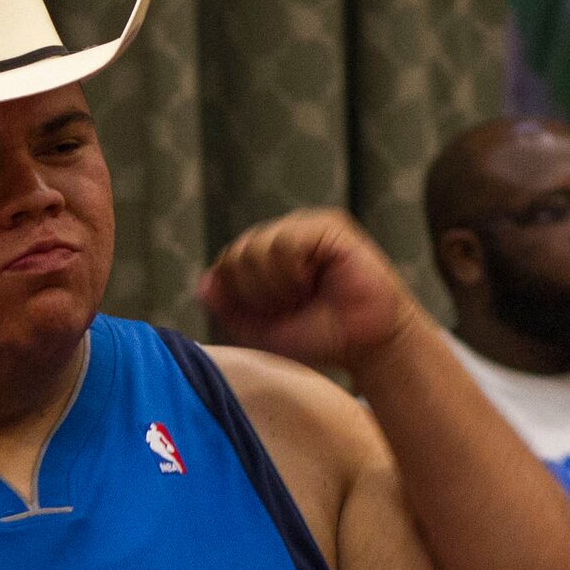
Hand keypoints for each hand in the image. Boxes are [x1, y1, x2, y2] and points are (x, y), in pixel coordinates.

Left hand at [198, 210, 426, 382]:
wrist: (366, 343)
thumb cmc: (319, 337)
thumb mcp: (261, 330)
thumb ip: (229, 309)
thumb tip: (203, 284)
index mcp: (264, 260)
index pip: (225, 265)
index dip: (240, 297)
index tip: (273, 315)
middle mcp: (282, 239)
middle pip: (236, 255)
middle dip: (256, 293)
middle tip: (291, 306)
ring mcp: (304, 229)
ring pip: (256, 247)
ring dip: (274, 285)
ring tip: (303, 294)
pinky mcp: (327, 226)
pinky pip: (284, 241)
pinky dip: (290, 271)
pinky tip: (311, 281)